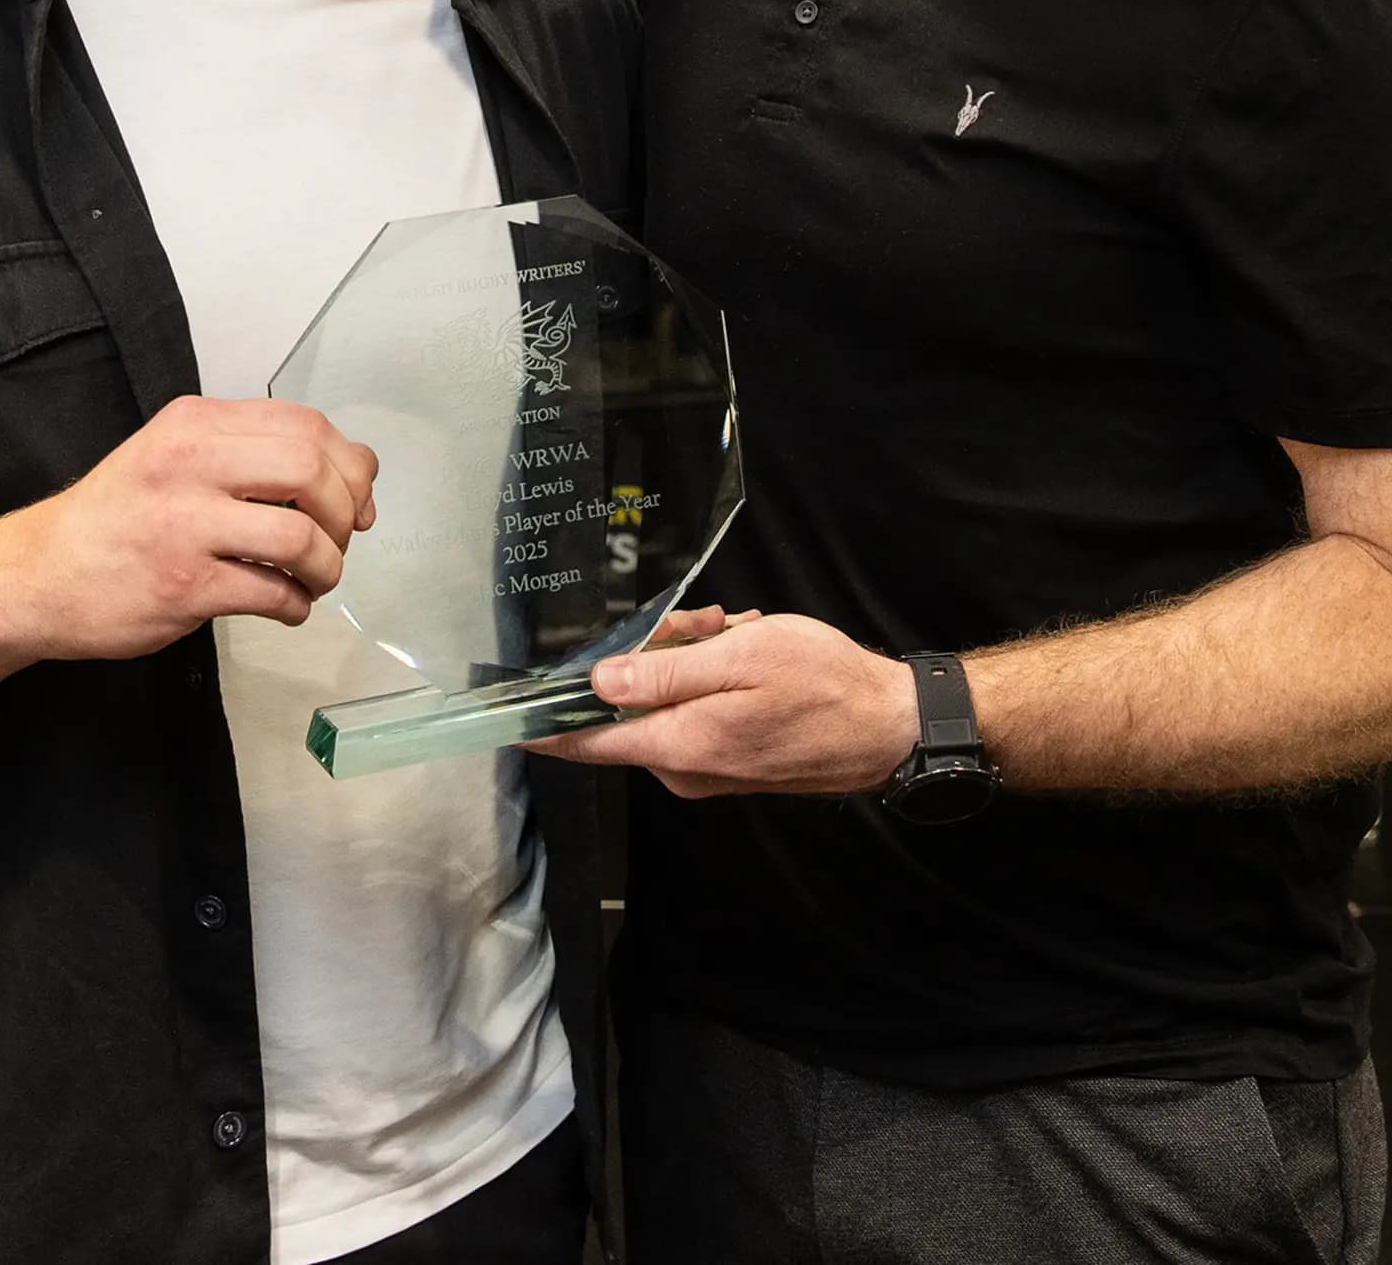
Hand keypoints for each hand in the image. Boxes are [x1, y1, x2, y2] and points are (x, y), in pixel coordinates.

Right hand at [0, 396, 377, 668]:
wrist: (36, 574)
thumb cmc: (116, 517)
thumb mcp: (176, 455)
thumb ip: (252, 454)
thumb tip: (356, 473)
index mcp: (194, 423)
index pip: (305, 424)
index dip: (349, 465)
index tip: (355, 498)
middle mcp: (189, 464)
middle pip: (311, 471)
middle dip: (345, 512)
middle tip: (338, 540)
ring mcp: (184, 526)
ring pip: (301, 537)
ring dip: (327, 567)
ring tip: (313, 579)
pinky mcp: (183, 587)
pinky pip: (273, 594)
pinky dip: (296, 605)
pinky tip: (284, 605)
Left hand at [527, 612, 919, 797]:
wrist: (891, 728)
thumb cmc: (824, 687)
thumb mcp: (742, 660)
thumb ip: (665, 673)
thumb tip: (600, 683)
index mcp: (680, 743)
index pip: (586, 742)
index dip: (540, 724)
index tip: (500, 712)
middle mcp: (684, 767)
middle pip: (629, 707)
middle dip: (654, 655)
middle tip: (705, 622)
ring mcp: (708, 769)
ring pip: (665, 703)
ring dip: (692, 660)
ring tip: (738, 632)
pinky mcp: (730, 763)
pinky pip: (696, 714)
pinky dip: (713, 680)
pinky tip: (749, 652)